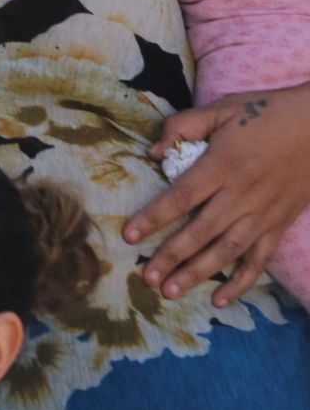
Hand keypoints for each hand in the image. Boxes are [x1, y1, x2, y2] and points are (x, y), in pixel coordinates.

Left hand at [127, 85, 309, 303]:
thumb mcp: (220, 109)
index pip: (182, 196)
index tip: (130, 235)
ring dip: (198, 274)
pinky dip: (241, 283)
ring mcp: (262, 215)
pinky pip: (259, 261)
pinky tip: (221, 300)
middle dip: (171, 257)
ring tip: (172, 292)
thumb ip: (183, 126)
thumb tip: (152, 152)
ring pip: (226, 251)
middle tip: (147, 278)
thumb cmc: (264, 114)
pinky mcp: (278, 226)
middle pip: (201, 232)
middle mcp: (241, 195)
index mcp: (223, 164)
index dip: (154, 217)